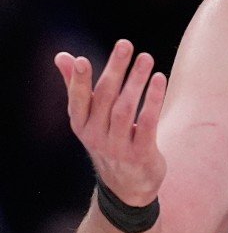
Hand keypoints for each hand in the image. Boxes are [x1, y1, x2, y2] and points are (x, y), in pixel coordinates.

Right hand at [54, 40, 168, 206]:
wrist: (127, 187)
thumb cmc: (108, 141)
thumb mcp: (90, 120)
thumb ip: (77, 88)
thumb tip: (62, 56)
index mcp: (81, 125)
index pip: (77, 100)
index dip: (77, 81)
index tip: (80, 60)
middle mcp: (95, 136)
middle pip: (104, 98)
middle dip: (115, 69)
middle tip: (126, 44)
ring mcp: (117, 147)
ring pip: (125, 109)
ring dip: (136, 82)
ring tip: (146, 58)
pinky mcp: (140, 153)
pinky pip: (147, 123)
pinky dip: (153, 101)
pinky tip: (160, 79)